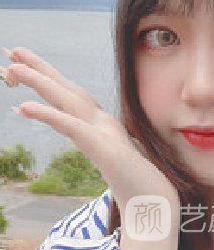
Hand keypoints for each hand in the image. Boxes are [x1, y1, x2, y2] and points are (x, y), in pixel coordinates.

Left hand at [1, 47, 180, 230]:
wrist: (157, 204)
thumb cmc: (137, 184)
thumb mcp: (113, 160)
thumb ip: (101, 145)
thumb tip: (89, 137)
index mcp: (103, 125)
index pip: (72, 98)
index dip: (49, 80)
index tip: (24, 68)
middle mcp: (103, 123)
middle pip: (68, 90)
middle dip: (40, 69)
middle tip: (12, 50)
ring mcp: (105, 134)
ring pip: (69, 101)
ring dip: (41, 81)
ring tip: (13, 66)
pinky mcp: (105, 150)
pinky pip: (73, 128)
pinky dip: (50, 115)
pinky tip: (25, 107)